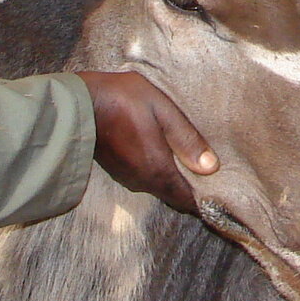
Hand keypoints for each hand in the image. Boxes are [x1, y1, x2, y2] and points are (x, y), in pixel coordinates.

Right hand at [79, 71, 217, 214]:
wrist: (77, 103)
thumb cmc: (123, 100)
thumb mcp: (162, 110)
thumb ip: (186, 139)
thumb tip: (211, 168)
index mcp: (158, 170)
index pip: (188, 200)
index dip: (206, 200)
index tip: (222, 194)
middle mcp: (143, 182)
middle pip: (174, 194)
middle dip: (192, 189)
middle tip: (211, 173)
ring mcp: (128, 177)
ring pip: (159, 187)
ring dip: (174, 179)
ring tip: (189, 160)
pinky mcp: (118, 170)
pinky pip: (145, 178)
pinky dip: (158, 172)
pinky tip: (163, 153)